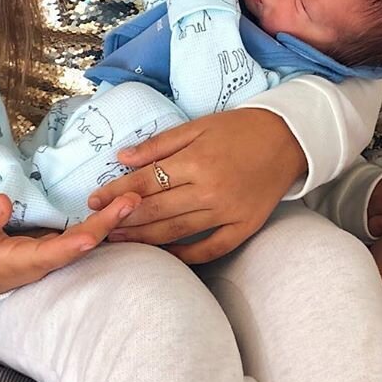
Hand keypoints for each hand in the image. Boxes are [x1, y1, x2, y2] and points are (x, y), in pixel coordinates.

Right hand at [0, 191, 140, 296]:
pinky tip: (116, 205)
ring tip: (134, 199)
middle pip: (81, 244)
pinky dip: (100, 220)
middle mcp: (44, 260)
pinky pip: (81, 233)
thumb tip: (4, 201)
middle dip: (107, 224)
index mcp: (23, 262)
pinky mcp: (53, 244)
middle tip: (132, 201)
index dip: (73, 245)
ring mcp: (52, 253)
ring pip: (86, 239)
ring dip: (110, 221)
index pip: (53, 254)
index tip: (93, 235)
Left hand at [87, 108, 305, 263]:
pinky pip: (210, 248)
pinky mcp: (244, 227)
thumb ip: (159, 144)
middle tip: (97, 225)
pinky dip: (186, 255)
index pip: (146, 181)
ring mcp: (228, 211)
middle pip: (157, 209)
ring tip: (119, 241)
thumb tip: (122, 158)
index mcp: (196, 160)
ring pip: (177, 231)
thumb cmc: (238, 128)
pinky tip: (165, 256)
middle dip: (123, 218)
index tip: (93, 199)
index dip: (116, 191)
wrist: (287, 138)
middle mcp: (210, 189)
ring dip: (145, 238)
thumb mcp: (197, 126)